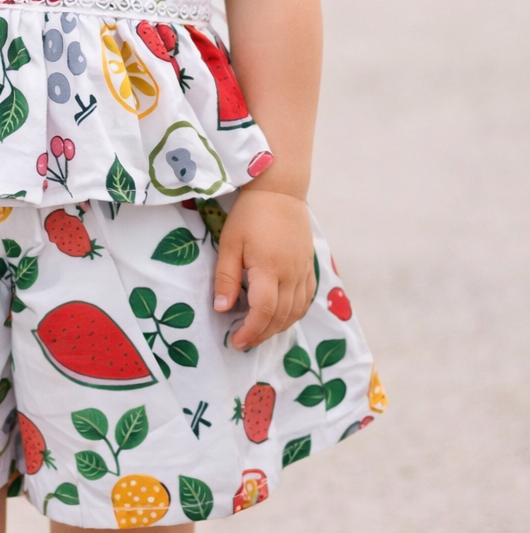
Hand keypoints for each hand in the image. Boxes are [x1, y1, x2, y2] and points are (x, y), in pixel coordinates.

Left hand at [213, 189, 314, 350]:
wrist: (279, 190)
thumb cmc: (250, 215)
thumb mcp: (230, 243)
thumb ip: (226, 277)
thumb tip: (222, 309)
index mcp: (269, 268)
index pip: (264, 311)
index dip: (251, 331)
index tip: (236, 341)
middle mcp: (291, 273)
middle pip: (281, 316)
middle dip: (262, 334)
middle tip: (244, 342)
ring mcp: (304, 271)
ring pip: (296, 312)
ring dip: (278, 328)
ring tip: (259, 333)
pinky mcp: (310, 266)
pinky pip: (307, 300)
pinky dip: (295, 314)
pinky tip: (281, 317)